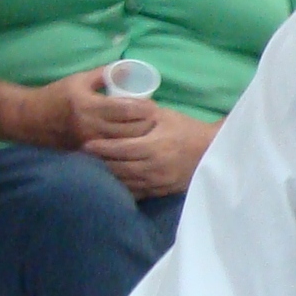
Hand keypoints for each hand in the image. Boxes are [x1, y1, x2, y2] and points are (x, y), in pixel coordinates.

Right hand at [6, 68, 154, 150]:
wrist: (30, 119)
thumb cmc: (57, 95)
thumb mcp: (79, 79)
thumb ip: (105, 73)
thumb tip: (130, 68)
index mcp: (90, 106)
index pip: (127, 110)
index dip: (145, 108)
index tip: (152, 105)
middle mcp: (91, 126)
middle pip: (131, 130)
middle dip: (147, 124)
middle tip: (153, 118)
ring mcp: (89, 142)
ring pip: (125, 144)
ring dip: (139, 137)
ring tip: (145, 128)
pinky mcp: (86, 153)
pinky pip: (114, 153)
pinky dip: (126, 147)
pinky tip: (131, 141)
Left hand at [83, 106, 221, 198]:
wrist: (213, 150)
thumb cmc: (187, 129)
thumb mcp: (166, 116)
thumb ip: (142, 112)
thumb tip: (118, 103)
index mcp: (154, 147)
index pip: (120, 149)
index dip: (101, 148)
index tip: (85, 145)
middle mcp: (153, 167)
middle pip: (119, 168)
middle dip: (100, 163)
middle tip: (83, 158)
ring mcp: (157, 182)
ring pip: (125, 182)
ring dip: (108, 177)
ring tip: (93, 170)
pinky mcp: (161, 191)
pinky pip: (136, 193)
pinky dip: (122, 188)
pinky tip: (113, 183)